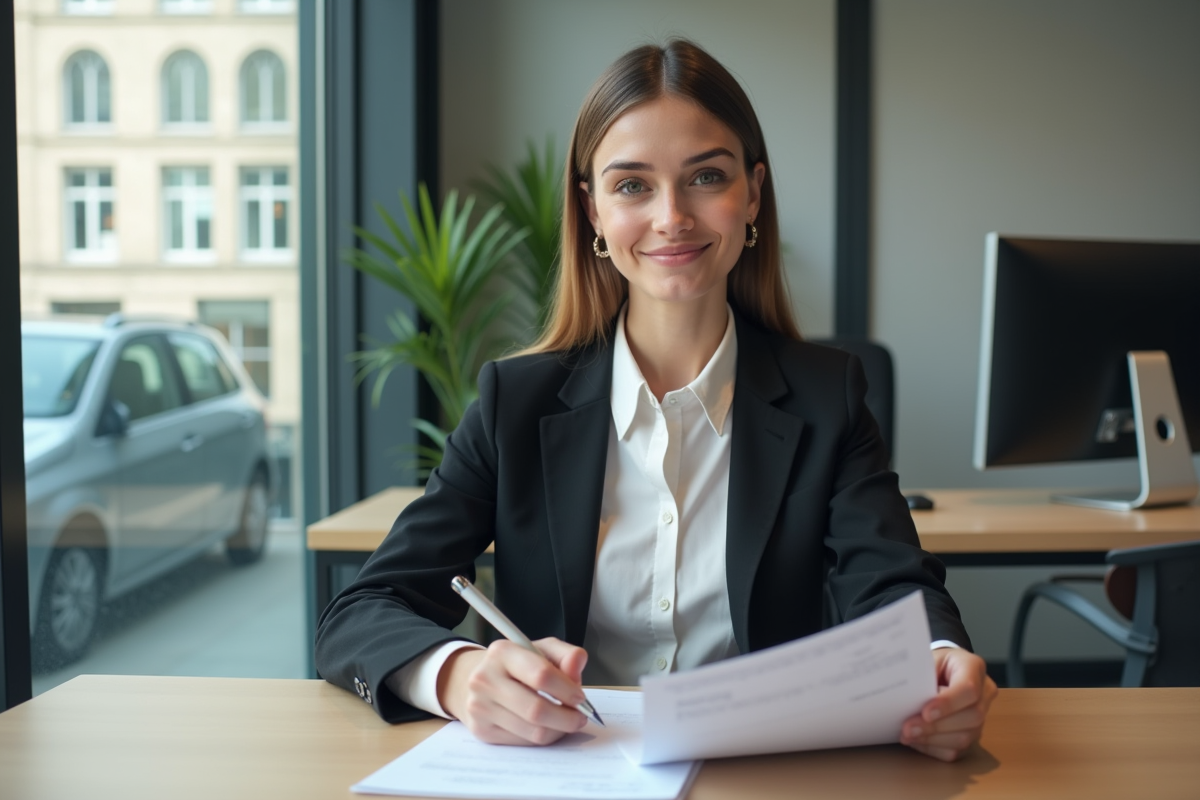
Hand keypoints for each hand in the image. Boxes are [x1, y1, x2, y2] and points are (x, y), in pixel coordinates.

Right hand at [437, 637, 589, 745]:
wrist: (481, 680)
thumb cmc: (518, 665)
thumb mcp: (543, 650)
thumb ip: (566, 654)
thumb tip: (577, 664)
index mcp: (502, 652)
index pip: (541, 675)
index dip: (567, 690)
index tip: (580, 698)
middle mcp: (485, 679)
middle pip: (536, 710)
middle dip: (566, 718)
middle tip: (579, 717)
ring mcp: (480, 707)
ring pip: (532, 731)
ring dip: (558, 730)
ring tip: (565, 722)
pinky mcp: (481, 730)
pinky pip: (523, 742)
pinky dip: (541, 737)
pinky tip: (545, 726)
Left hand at [901, 647, 997, 760]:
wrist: (940, 670)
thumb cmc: (932, 663)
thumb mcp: (926, 659)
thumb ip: (920, 675)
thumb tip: (904, 695)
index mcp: (973, 667)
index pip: (969, 689)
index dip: (948, 704)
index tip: (925, 712)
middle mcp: (984, 693)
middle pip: (971, 716)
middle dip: (936, 726)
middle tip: (908, 728)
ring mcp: (982, 716)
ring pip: (966, 737)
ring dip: (933, 739)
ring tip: (908, 735)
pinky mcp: (972, 734)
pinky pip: (957, 750)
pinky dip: (934, 748)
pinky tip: (916, 741)